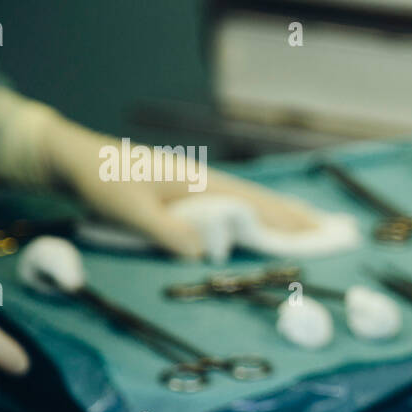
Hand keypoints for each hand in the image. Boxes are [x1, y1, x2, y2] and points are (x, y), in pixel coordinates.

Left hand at [0, 87, 318, 258]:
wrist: (76, 158)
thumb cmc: (102, 181)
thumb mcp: (130, 210)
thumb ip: (167, 231)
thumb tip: (203, 253)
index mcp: (201, 185)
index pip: (255, 206)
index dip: (287, 222)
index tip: (319, 234)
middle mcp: (208, 182)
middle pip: (263, 201)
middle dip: (299, 217)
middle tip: (335, 231)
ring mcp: (201, 184)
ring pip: (253, 200)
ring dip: (284, 213)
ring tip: (314, 224)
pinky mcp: (191, 191)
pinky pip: (237, 203)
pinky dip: (260, 211)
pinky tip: (266, 217)